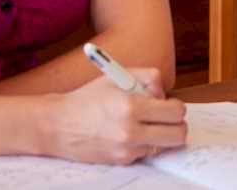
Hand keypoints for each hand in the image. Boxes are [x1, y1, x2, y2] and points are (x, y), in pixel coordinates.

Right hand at [35, 68, 186, 163]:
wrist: (59, 125)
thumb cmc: (88, 98)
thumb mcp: (117, 76)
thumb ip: (147, 78)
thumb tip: (164, 94)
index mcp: (131, 105)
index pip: (175, 111)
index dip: (175, 106)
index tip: (168, 104)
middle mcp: (130, 131)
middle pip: (178, 134)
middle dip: (177, 125)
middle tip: (166, 118)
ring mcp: (127, 149)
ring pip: (164, 145)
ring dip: (159, 135)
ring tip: (143, 124)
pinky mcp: (122, 160)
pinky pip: (147, 152)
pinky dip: (143, 143)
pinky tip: (127, 134)